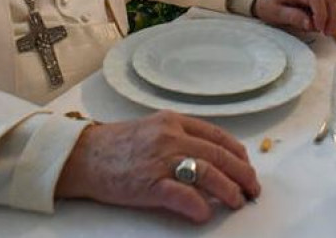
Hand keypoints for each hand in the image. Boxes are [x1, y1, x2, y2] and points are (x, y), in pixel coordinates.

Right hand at [56, 111, 259, 222]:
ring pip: (208, 172)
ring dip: (229, 190)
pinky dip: (199, 205)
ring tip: (236, 202)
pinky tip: (206, 213)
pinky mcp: (149, 183)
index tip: (247, 167)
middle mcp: (170, 136)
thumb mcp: (151, 129)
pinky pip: (182, 194)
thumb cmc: (115, 145)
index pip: (217, 136)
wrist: (82, 155)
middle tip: (252, 190)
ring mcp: (160, 159)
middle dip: (242, 174)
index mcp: (173, 122)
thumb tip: (209, 159)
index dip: (238, 154)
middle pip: (219, 155)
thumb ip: (178, 138)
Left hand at [252, 0, 335, 35]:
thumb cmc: (269, 6)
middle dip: (332, 17)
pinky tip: (324, 26)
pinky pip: (331, 3)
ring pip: (334, 0)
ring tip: (325, 32)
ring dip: (334, 17)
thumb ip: (293, 17)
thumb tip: (311, 24)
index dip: (321, 14)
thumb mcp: (275, 13)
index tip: (318, 29)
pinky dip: (332, 15)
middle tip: (326, 33)